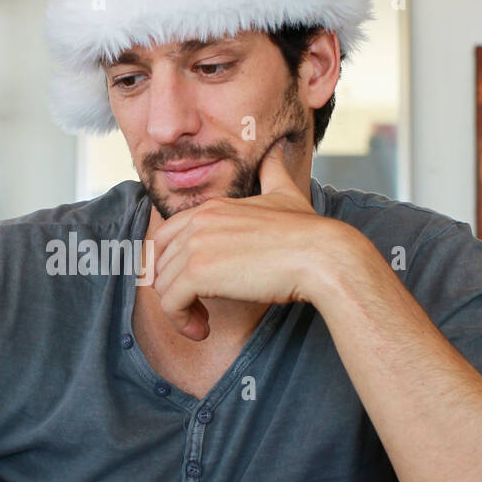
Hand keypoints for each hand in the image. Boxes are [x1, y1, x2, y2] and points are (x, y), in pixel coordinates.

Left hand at [150, 137, 329, 339]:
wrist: (322, 255)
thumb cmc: (307, 233)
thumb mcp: (286, 194)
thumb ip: (273, 172)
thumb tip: (276, 151)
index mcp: (210, 209)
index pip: (165, 238)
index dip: (171, 267)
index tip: (192, 288)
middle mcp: (198, 223)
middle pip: (159, 264)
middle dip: (172, 290)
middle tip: (197, 310)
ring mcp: (196, 246)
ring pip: (162, 287)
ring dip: (179, 311)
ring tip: (202, 324)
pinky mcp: (198, 273)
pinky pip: (170, 304)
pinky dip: (181, 322)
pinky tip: (202, 331)